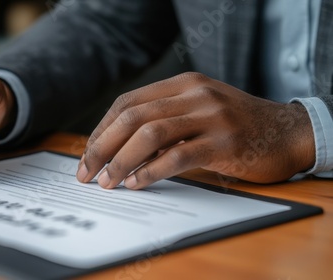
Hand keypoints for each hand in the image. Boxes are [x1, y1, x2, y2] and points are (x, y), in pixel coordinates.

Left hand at [76, 72, 314, 188]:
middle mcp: (194, 94)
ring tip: (107, 182)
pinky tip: (137, 183)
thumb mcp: (198, 111)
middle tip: (86, 172)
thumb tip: (117, 150)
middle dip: (102, 147)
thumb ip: (164, 121)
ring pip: (151, 134)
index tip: (88, 154)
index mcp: (183, 84)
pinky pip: (178, 155)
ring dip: (121, 160)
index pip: (128, 103)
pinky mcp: (225, 142)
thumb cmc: (236, 126)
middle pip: (133, 117)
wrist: (288, 132)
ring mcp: (212, 116)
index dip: (102, 130)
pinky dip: (151, 171)